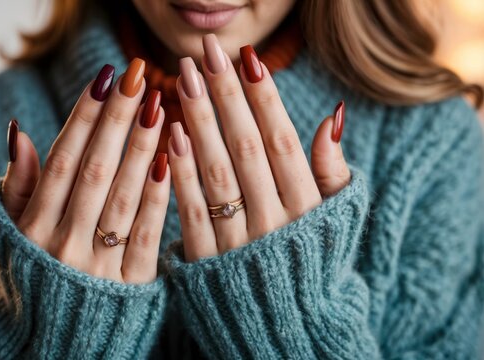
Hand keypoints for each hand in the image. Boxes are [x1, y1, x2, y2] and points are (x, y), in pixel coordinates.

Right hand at [0, 60, 170, 282]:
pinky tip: (167, 159)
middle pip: (94, 170)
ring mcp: (98, 266)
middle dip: (116, 120)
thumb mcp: (11, 235)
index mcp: (32, 228)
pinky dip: (156, 196)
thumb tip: (19, 133)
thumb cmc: (34, 277)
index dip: (83, 117)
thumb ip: (17, 187)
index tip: (104, 79)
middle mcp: (62, 244)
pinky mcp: (130, 286)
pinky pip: (146, 234)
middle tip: (137, 76)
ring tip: (157, 107)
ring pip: (121, 197)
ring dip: (140, 148)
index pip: (62, 160)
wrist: (56, 344)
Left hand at [168, 35, 349, 261]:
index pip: (282, 140)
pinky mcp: (206, 261)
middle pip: (246, 147)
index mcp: (308, 208)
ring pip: (216, 171)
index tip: (248, 57)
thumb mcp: (338, 219)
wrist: (287, 327)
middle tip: (207, 53)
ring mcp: (238, 242)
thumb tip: (331, 116)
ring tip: (184, 77)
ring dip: (199, 121)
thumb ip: (332, 170)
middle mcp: (273, 222)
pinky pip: (191, 210)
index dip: (265, 97)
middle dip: (225, 96)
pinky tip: (171, 133)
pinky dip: (182, 171)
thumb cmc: (313, 260)